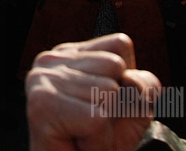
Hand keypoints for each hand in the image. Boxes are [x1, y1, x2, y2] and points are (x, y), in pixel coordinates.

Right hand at [26, 33, 159, 150]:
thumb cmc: (100, 142)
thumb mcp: (133, 107)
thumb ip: (143, 84)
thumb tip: (130, 81)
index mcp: (70, 53)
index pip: (120, 45)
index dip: (127, 81)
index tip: (105, 105)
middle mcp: (51, 60)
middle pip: (114, 65)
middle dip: (116, 104)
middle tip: (93, 125)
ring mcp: (42, 79)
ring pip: (108, 91)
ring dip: (106, 126)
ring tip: (85, 134)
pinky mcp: (42, 104)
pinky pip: (98, 118)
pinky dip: (98, 140)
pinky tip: (79, 142)